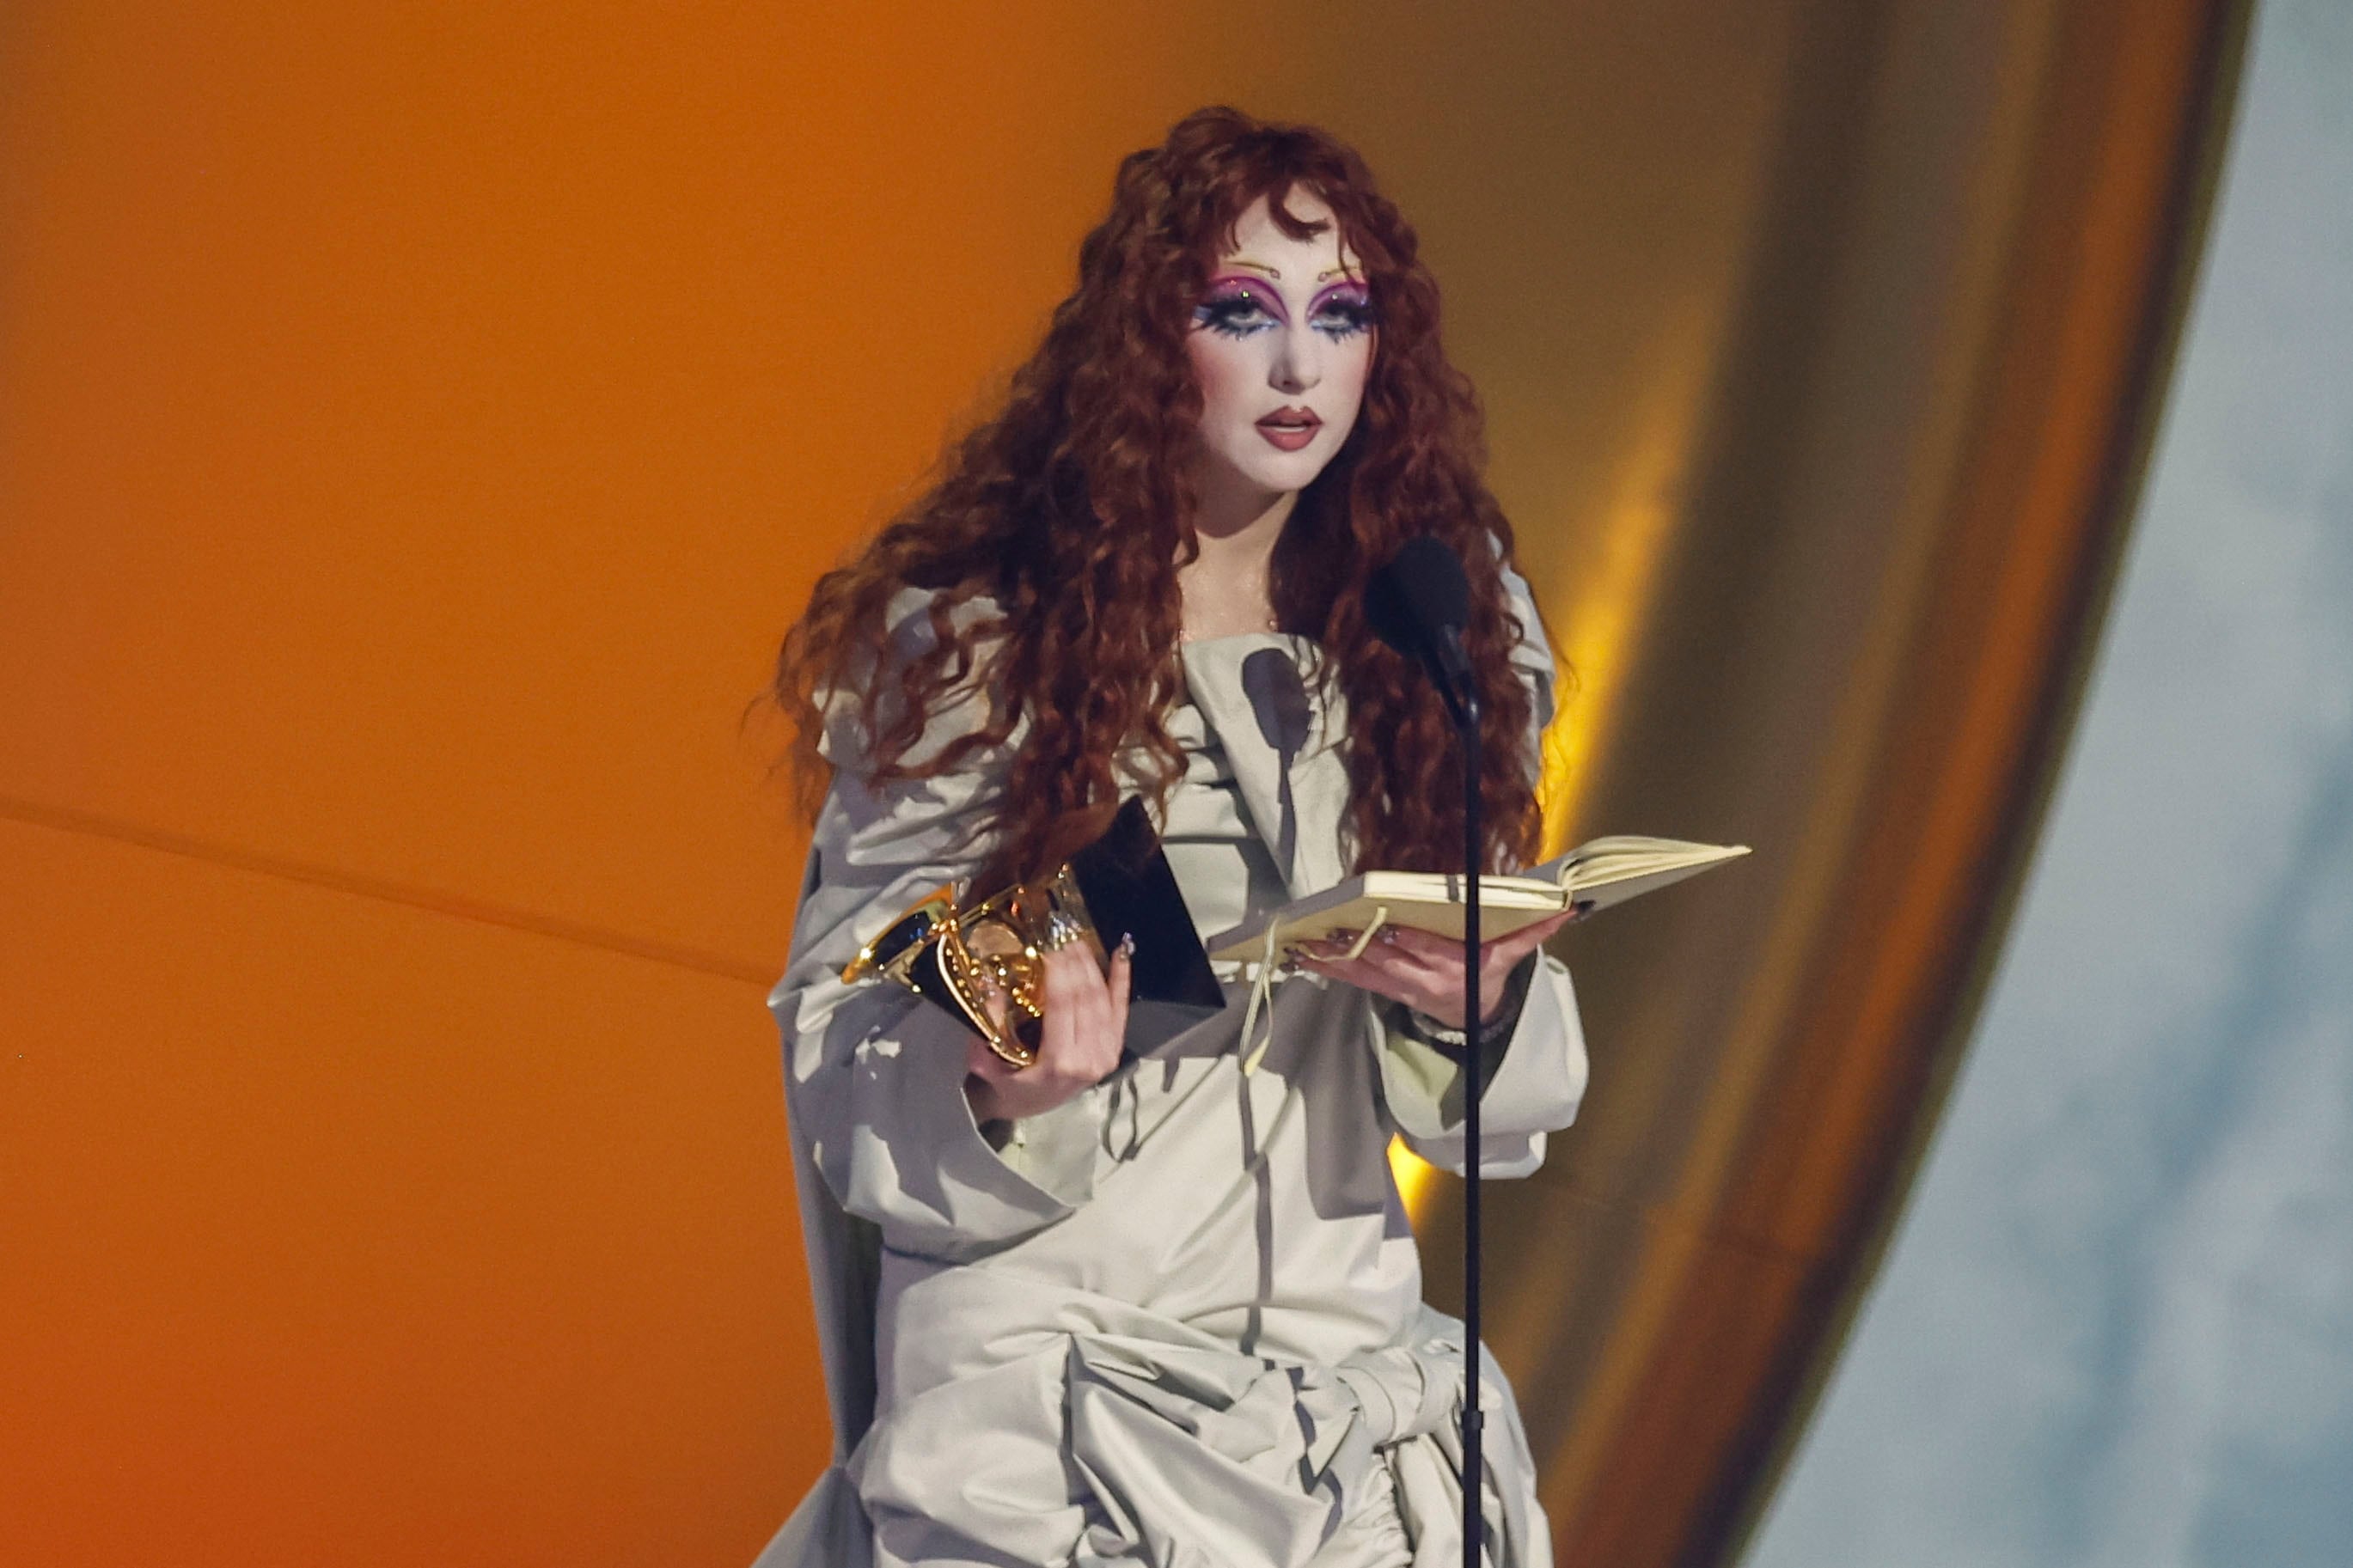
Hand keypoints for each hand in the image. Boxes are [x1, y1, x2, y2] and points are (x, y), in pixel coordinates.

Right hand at [964, 938, 1132, 1124]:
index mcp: (1059, 1062)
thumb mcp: (988, 1060)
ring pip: (1102, 999)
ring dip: (1092, 966)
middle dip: (1074, 962)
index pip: (1063, 1005)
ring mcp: (1106, 1054)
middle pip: (1085, 998)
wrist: (1032, 1106)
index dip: (1058, 971)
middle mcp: (1088, 1058)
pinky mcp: (1114, 1049)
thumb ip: (988, 1025)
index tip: (1049, 944)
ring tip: (1078, 939)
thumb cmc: (1008, 1083)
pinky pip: (1120, 1010)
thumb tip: (989, 983)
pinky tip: (1120, 954)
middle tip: (1062, 933)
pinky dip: (1121, 980)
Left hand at [1292, 909, 1575, 1027]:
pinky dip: (1329, 968)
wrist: (1471, 1017)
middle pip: (1387, 961)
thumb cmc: (1486, 975)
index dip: (1405, 940)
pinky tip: (1304, 956)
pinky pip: (1353, 979)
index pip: (1427, 950)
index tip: (1386, 925)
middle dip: (1357, 946)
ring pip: (1363, 972)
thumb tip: (1565, 909)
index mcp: (1452, 966)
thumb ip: (1533, 931)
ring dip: (1333, 958)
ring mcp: (1400, 987)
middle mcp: (1422, 978)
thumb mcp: (1510, 956)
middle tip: (1330, 929)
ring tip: (1306, 944)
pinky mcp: (1384, 990)